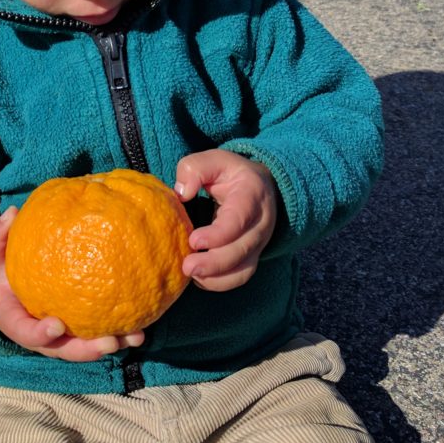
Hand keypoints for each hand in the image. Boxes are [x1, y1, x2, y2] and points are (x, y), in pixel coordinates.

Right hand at [0, 208, 144, 360]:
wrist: (13, 280)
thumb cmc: (1, 266)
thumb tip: (11, 213)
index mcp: (16, 321)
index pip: (25, 333)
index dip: (40, 334)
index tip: (57, 325)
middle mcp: (41, 335)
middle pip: (63, 350)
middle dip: (87, 350)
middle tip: (109, 342)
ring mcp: (63, 335)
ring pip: (87, 347)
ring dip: (112, 345)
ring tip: (136, 337)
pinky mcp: (80, 328)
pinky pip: (100, 332)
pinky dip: (121, 332)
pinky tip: (142, 326)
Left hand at [175, 150, 276, 291]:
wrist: (260, 186)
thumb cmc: (231, 174)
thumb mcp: (214, 159)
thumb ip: (194, 169)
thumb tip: (182, 193)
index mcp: (252, 195)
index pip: (240, 219)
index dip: (218, 234)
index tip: (194, 240)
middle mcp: (261, 223)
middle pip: (242, 250)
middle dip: (214, 263)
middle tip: (187, 267)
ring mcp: (258, 243)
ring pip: (244, 269)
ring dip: (217, 278)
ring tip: (191, 276)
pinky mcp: (251, 256)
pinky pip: (240, 276)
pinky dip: (220, 283)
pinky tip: (199, 279)